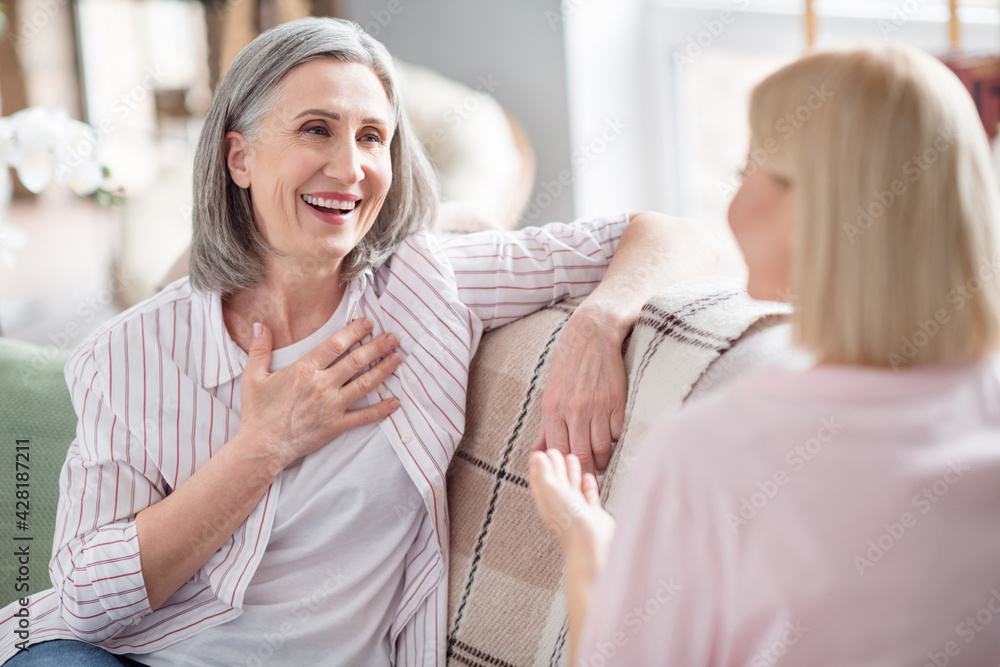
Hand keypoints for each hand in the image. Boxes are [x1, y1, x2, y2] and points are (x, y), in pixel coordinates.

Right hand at [238, 318, 400, 466]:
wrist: (261, 447)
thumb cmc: (257, 412)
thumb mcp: (253, 376)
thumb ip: (260, 349)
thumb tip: (259, 324)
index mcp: (304, 369)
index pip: (335, 344)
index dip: (354, 332)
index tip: (368, 323)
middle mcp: (322, 385)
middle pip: (356, 361)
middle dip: (377, 347)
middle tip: (393, 337)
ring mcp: (332, 406)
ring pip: (364, 384)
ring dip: (383, 370)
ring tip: (398, 359)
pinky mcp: (336, 425)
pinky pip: (363, 416)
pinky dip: (381, 409)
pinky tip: (395, 401)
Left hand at [529, 450, 614, 563]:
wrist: (591, 545)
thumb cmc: (569, 521)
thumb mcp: (551, 491)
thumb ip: (544, 473)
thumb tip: (537, 456)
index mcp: (546, 500)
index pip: (538, 479)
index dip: (538, 465)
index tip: (538, 451)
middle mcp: (559, 505)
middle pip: (555, 480)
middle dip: (555, 465)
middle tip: (556, 449)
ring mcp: (576, 510)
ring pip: (572, 487)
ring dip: (571, 473)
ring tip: (572, 458)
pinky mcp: (592, 514)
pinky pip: (588, 496)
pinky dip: (588, 486)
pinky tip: (589, 477)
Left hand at [532, 307, 626, 475]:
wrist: (593, 334)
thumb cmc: (568, 363)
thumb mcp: (550, 393)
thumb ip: (546, 427)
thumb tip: (538, 453)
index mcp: (552, 409)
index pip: (559, 451)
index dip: (566, 466)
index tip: (571, 472)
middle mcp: (574, 410)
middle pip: (581, 455)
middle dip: (586, 469)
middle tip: (589, 473)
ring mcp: (597, 406)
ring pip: (602, 449)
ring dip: (603, 459)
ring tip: (602, 460)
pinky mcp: (617, 402)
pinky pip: (617, 433)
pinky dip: (615, 439)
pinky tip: (611, 436)